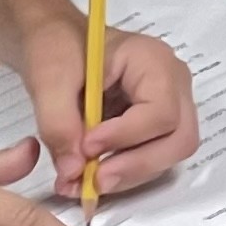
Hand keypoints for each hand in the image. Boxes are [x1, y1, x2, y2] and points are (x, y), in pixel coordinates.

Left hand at [23, 21, 197, 201]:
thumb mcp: (48, 78)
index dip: (126, 136)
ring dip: (128, 175)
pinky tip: (89, 176)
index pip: (161, 111)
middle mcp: (172, 85)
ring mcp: (168, 107)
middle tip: (93, 180)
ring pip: (167, 155)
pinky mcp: (153, 127)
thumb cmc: (57, 46)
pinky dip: (122, 173)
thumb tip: (73, 171)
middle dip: (135, 166)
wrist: (54, 43)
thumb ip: (59, 123)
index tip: (87, 146)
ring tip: (83, 181)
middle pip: (177, 140)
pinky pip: (151, 158)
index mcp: (153, 61)